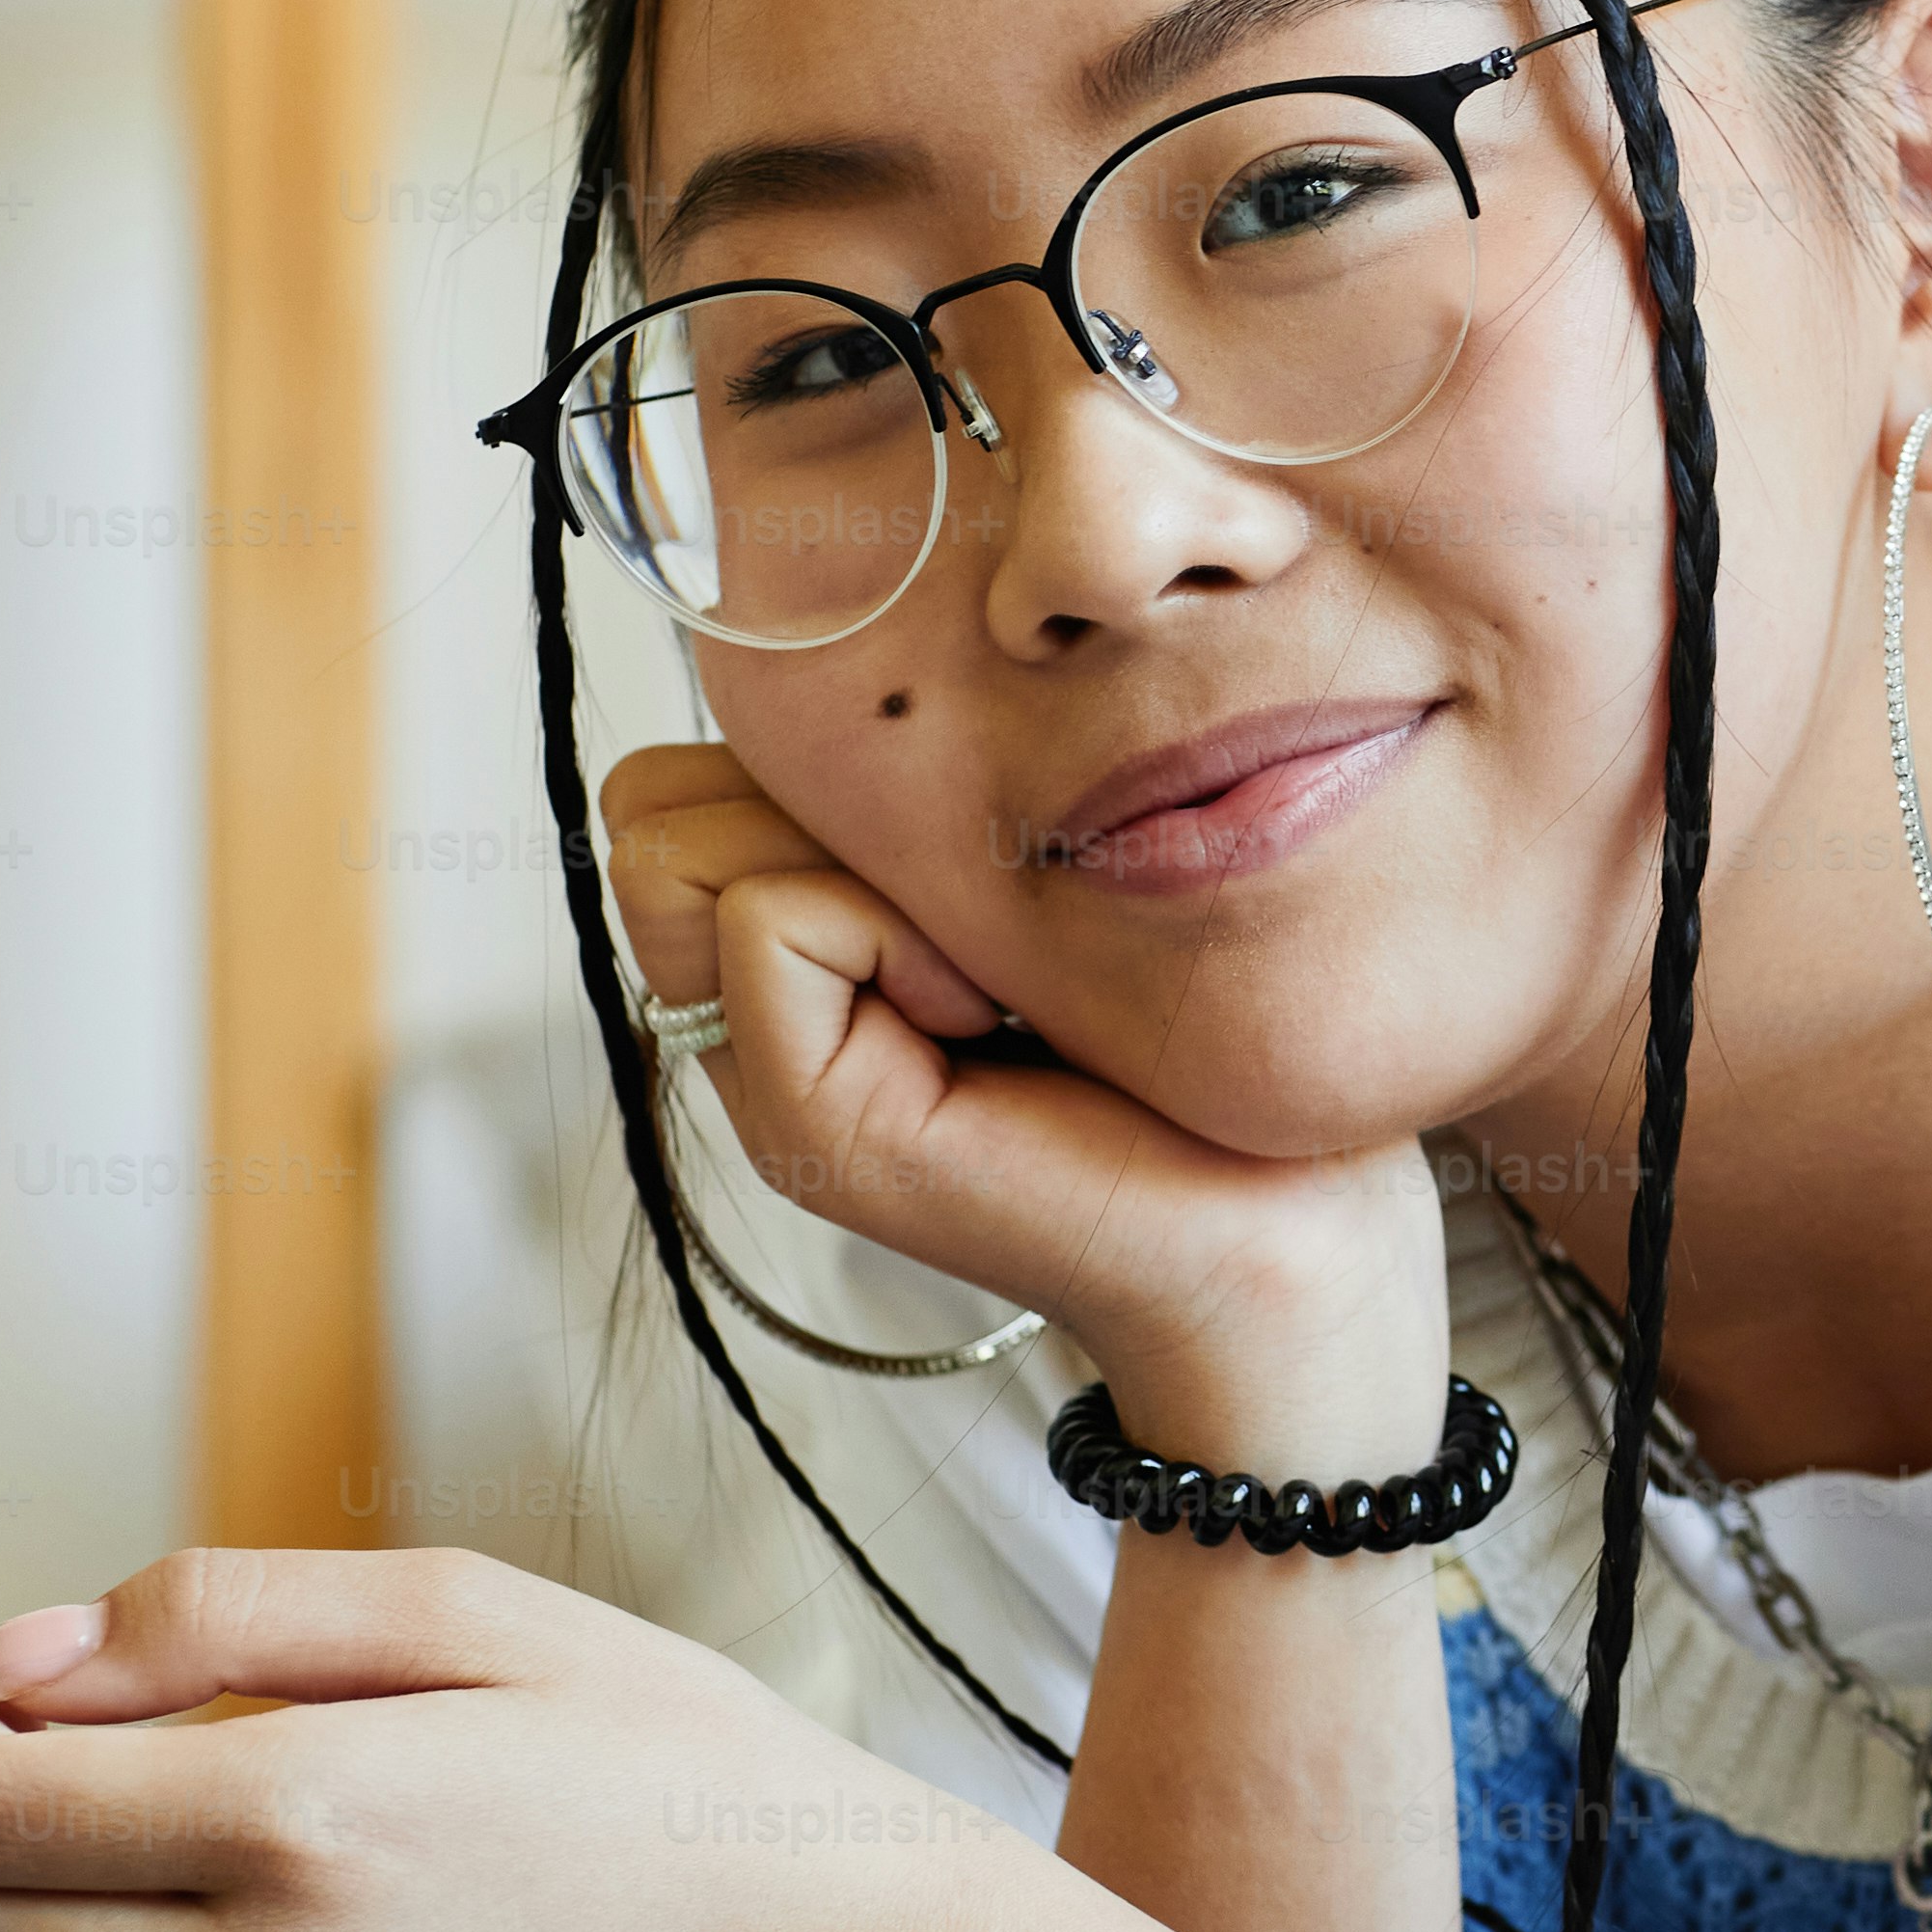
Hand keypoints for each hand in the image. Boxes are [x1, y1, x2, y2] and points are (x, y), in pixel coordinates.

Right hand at [593, 740, 1444, 1470]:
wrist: (1283, 1229)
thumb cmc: (1187, 1054)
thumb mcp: (1018, 888)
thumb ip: (909, 822)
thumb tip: (840, 702)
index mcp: (793, 971)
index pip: (663, 790)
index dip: (791, 773)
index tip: (954, 862)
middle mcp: (755, 1032)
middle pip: (648, 812)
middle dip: (804, 804)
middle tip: (960, 914)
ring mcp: (770, 1090)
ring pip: (679, 854)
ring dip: (845, 863)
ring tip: (978, 967)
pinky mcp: (818, 1130)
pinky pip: (770, 920)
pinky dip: (892, 933)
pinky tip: (992, 1013)